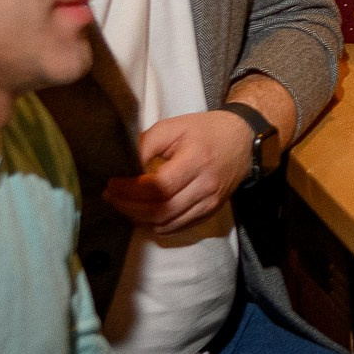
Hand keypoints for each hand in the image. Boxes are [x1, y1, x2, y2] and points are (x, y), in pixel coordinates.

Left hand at [103, 110, 251, 233]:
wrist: (242, 140)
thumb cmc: (205, 130)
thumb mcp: (173, 126)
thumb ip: (147, 144)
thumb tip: (127, 169)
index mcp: (196, 160)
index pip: (158, 187)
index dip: (130, 191)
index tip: (112, 184)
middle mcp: (206, 186)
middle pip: (161, 210)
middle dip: (129, 208)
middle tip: (111, 197)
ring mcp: (210, 202)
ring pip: (168, 224)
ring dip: (140, 219)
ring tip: (124, 205)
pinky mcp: (211, 211)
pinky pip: (178, 227)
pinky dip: (156, 224)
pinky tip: (144, 212)